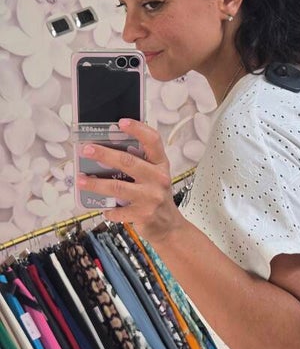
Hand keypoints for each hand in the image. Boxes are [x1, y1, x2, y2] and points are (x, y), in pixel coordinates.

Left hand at [75, 118, 183, 244]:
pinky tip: (104, 208)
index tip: (120, 122)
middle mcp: (159, 178)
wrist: (169, 226)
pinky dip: (108, 210)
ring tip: (80, 180)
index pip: (153, 140)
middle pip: (128, 162)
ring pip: (118, 187)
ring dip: (96, 184)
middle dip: (104, 155)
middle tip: (86, 150)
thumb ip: (139, 163)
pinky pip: (118, 211)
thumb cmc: (156, 196)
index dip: (138, 129)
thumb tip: (105, 149)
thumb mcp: (154, 176)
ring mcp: (152, 197)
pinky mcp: (144, 215)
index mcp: (161, 164)